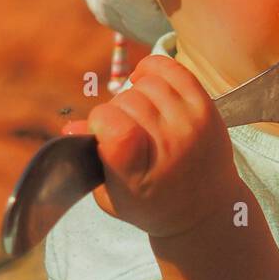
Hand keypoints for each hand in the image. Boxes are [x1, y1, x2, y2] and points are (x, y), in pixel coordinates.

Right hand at [61, 55, 238, 237]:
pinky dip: (153, 69)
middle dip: (116, 111)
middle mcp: (170, 145)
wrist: (204, 211)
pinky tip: (145, 82)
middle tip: (124, 128)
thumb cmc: (153, 204)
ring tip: (138, 114)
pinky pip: (174, 70)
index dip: (100, 121)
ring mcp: (191, 124)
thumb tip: (71, 127)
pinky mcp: (207, 109)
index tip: (102, 132)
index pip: (115, 126)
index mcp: (141, 172)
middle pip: (127, 101)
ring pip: (147, 84)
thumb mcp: (112, 194)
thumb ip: (91, 159)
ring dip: (135, 94)